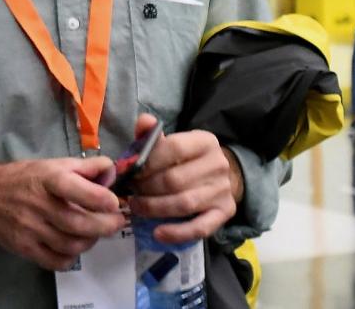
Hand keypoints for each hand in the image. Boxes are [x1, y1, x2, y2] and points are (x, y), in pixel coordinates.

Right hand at [0, 156, 125, 270]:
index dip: (100, 198)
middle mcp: (37, 204)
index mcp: (46, 178)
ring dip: (90, 241)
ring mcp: (29, 229)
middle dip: (105, 225)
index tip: (114, 202)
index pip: (76, 189)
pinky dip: (72, 257)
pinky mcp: (24, 248)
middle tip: (116, 221)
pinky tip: (73, 245)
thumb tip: (112, 173)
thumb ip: (85, 167)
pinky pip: (57, 261)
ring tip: (94, 232)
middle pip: (79, 223)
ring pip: (72, 244)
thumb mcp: (52, 164)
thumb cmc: (23, 178)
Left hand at [127, 113, 239, 244]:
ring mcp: (223, 191)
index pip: (174, 148)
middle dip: (146, 188)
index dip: (148, 162)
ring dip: (155, 208)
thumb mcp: (171, 143)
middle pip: (175, 180)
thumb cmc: (185, 159)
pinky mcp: (225, 213)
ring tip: (136, 207)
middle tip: (130, 192)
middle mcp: (218, 164)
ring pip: (184, 203)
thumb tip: (144, 122)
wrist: (219, 176)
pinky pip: (200, 228)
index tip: (130, 172)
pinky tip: (157, 233)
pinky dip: (177, 232)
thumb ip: (152, 135)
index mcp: (204, 141)